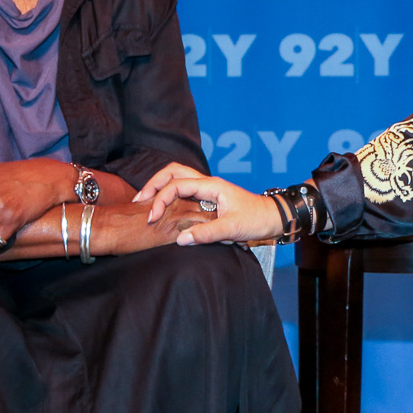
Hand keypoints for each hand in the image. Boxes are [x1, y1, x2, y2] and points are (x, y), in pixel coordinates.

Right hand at [134, 165, 281, 245]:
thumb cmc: (257, 220)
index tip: (152, 218)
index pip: (176, 185)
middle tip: (139, 202)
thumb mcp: (232, 229)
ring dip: (160, 188)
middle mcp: (207, 183)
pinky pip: (184, 191)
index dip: (160, 200)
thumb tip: (180, 239)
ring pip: (177, 179)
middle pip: (172, 172)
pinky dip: (169, 196)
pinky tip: (162, 210)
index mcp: (211, 185)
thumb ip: (206, 234)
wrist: (273, 218)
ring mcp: (207, 189)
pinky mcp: (208, 198)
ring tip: (146, 205)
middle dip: (153, 185)